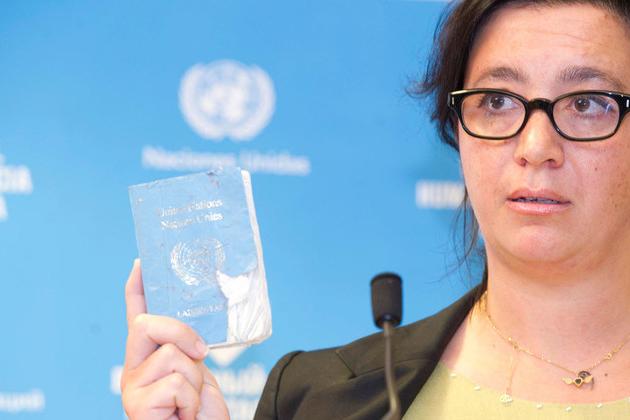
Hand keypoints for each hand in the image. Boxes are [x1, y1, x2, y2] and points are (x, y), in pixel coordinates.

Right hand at [121, 259, 229, 419]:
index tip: (141, 262)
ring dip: (195, 380)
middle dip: (180, 332)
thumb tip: (195, 323)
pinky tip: (184, 414)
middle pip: (146, 324)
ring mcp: (132, 386)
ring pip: (172, 355)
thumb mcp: (197, 369)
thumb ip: (187, 346)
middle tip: (200, 354)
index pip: (138, 313)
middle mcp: (134, 366)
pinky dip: (191, 400)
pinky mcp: (136, 405)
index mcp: (149, 355)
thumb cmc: (200, 410)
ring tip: (190, 401)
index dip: (138, 287)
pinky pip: (176, 383)